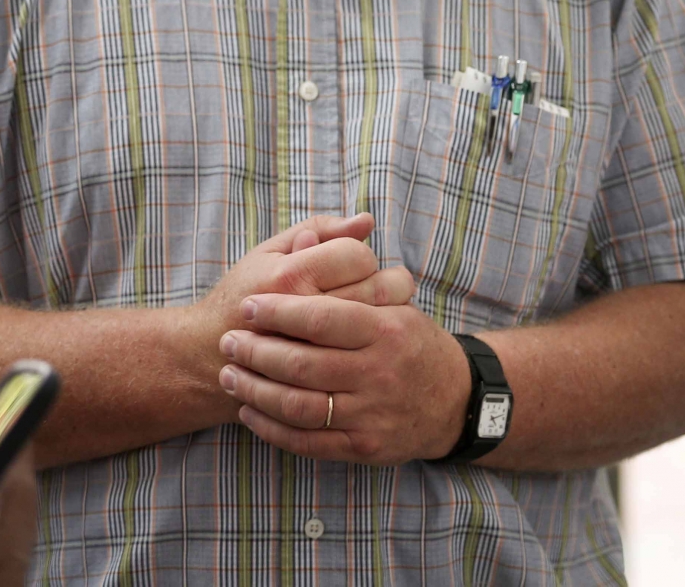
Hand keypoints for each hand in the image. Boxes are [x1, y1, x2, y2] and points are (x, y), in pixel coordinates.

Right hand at [188, 214, 385, 357]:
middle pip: (376, 290)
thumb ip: (319, 229)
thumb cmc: (241, 296)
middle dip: (383, 287)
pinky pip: (362, 359)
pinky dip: (370, 349)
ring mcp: (312, 351)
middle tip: (372, 289)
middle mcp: (303, 313)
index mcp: (291, 276)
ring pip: (376, 326)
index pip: (358, 257)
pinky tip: (361, 343)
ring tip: (368, 315)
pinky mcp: (317, 379)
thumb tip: (366, 220)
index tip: (353, 266)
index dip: (362, 258)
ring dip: (382, 317)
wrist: (209, 358)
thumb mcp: (270, 252)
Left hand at [217, 279, 472, 465]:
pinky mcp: (363, 446)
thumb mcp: (399, 303)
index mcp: (388, 329)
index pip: (323, 319)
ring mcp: (371, 413)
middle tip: (228, 341)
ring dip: (255, 392)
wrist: (456, 401)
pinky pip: (307, 441)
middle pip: (303, 364)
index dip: (279, 312)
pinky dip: (271, 428)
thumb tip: (307, 237)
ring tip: (231, 375)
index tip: (248, 306)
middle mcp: (380, 372)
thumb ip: (351, 275)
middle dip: (256, 352)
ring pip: (299, 406)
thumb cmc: (414, 345)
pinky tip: (250, 412)